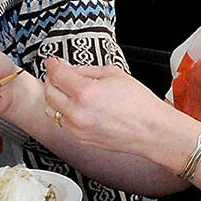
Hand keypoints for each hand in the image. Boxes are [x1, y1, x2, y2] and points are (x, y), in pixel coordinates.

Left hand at [42, 56, 179, 156]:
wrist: (151, 130)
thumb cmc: (140, 104)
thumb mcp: (115, 74)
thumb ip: (87, 70)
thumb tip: (70, 69)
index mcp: (85, 92)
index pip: (57, 74)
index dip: (52, 65)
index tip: (53, 62)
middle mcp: (77, 112)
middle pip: (49, 92)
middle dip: (51, 79)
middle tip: (58, 74)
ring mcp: (77, 128)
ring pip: (51, 110)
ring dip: (54, 97)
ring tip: (65, 90)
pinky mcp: (80, 138)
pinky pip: (63, 122)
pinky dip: (64, 112)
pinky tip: (76, 106)